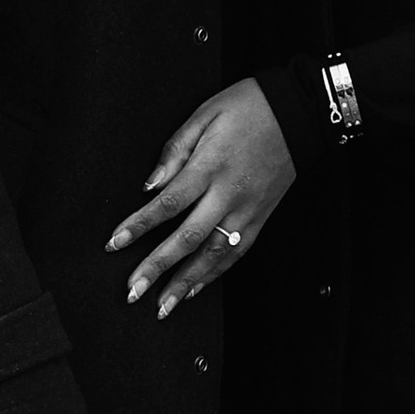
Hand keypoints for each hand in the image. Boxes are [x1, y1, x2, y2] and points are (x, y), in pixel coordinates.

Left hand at [108, 78, 295, 316]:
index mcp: (210, 166)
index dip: (139, 226)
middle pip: (188, 238)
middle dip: (158, 267)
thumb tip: (150, 185)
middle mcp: (228, 194)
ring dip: (185, 283)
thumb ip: (174, 150)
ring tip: (162, 306)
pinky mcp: (260, 218)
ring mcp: (247, 210)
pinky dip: (214, 275)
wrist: (299, 113)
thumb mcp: (204, 114)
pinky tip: (194, 289)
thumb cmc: (249, 107)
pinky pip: (235, 253)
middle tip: (132, 291)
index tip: (115, 243)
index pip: (168, 203)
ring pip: (213, 255)